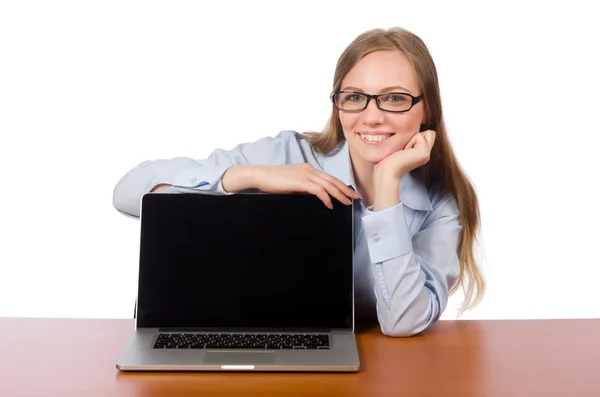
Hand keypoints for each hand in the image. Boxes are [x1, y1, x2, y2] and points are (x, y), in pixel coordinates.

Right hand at [222, 164, 359, 208]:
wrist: (260, 175)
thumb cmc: (273, 181)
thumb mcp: (291, 184)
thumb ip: (302, 188)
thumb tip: (313, 197)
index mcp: (308, 168)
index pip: (328, 177)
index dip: (341, 185)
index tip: (349, 193)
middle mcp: (309, 169)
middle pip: (332, 180)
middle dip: (346, 190)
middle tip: (356, 198)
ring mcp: (305, 174)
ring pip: (328, 185)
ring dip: (339, 195)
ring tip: (347, 203)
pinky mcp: (301, 181)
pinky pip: (318, 190)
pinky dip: (326, 198)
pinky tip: (330, 205)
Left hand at [375, 130, 435, 178]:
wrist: (386, 170)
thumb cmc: (389, 158)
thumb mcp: (402, 144)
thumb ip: (412, 137)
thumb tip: (420, 126)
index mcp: (422, 152)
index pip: (428, 133)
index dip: (415, 135)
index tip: (404, 148)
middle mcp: (427, 154)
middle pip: (429, 132)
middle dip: (415, 135)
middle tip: (404, 149)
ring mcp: (427, 154)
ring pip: (425, 133)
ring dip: (411, 138)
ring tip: (403, 150)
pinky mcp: (424, 153)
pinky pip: (419, 136)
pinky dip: (410, 141)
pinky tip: (404, 152)